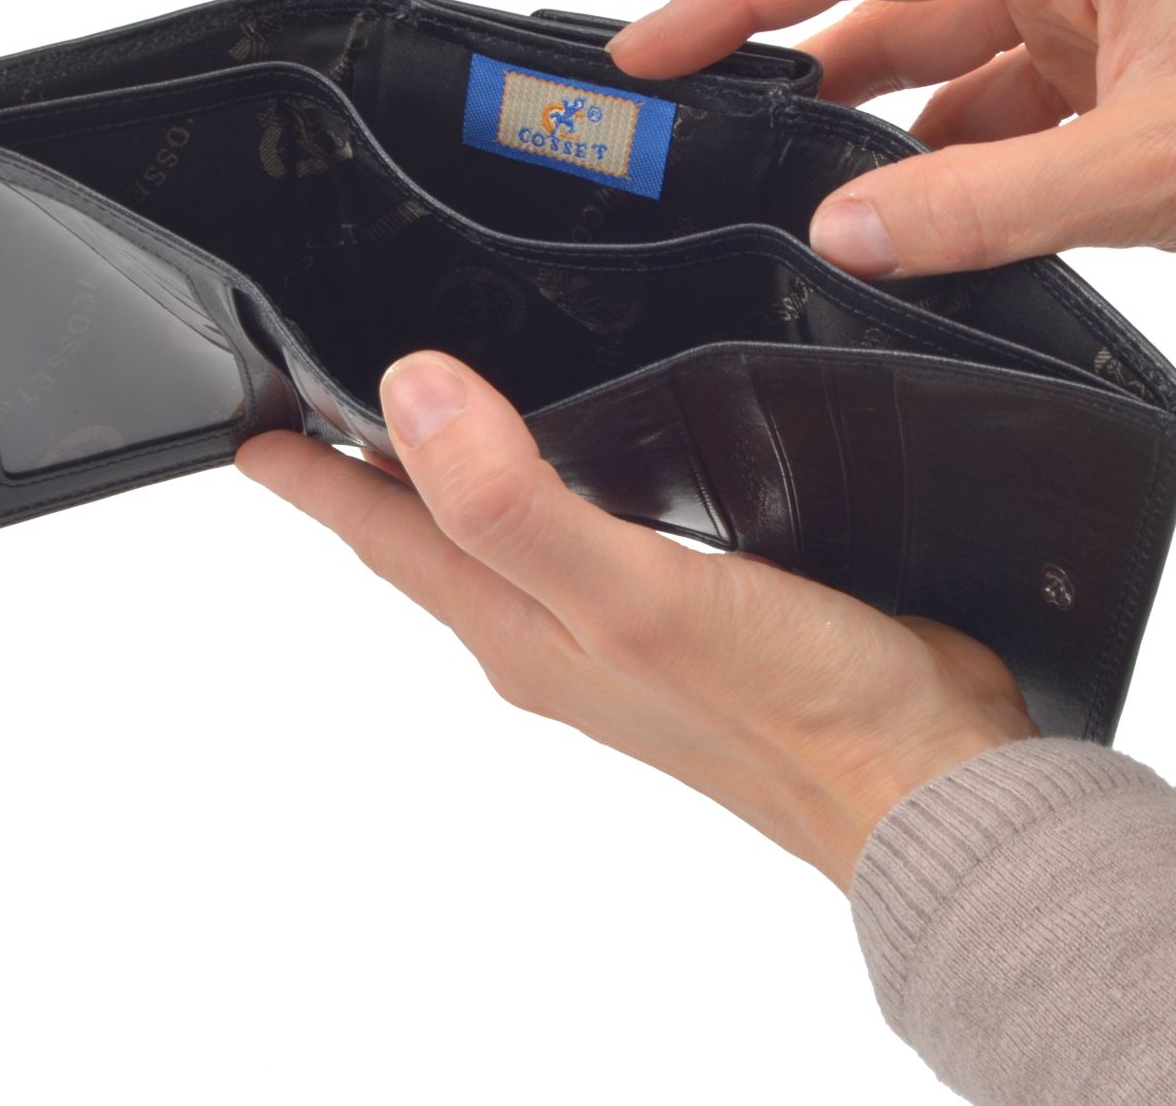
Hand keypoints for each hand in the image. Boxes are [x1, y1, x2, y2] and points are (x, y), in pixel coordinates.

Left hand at [236, 351, 1036, 891]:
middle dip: (363, 482)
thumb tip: (410, 395)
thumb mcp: (628, 595)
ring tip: (416, 438)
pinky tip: (565, 477)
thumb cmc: (789, 711)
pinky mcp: (674, 620)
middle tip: (317, 419)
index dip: (314, 478)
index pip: (383, 536)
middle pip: (424, 543)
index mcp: (518, 627)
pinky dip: (542, 499)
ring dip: (446, 491)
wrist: (918, 780)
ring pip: (496, 542)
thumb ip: (512, 499)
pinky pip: (574, 544)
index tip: (257, 431)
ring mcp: (610, 631)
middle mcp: (550, 633)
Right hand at [606, 0, 1175, 282]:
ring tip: (787, 188)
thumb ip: (982, 202)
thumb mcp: (1151, 164)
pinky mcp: (1088, 95)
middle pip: (877, 5)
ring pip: (922, 74)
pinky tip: (897, 220)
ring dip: (861, 133)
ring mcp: (1076, 29)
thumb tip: (841, 231)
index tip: (653, 48)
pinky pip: (971, 129)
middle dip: (785, 66)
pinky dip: (928, 176)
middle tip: (689, 125)